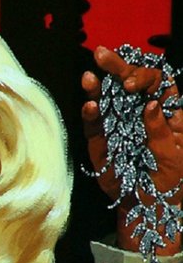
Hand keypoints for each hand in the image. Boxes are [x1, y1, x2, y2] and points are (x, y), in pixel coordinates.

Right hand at [81, 45, 182, 252]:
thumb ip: (161, 132)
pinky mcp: (100, 140)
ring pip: (108, 98)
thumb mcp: (173, 158)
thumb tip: (151, 104)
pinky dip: (90, 114)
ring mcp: (118, 124)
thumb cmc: (168, 183)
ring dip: (97, 86)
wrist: (146, 207)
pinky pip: (94, 123)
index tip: (131, 83)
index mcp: (165, 112)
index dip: (144, 76)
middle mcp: (140, 112)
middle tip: (101, 55)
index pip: (157, 82)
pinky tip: (89, 105)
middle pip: (129, 82)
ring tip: (89, 77)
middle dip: (116, 67)